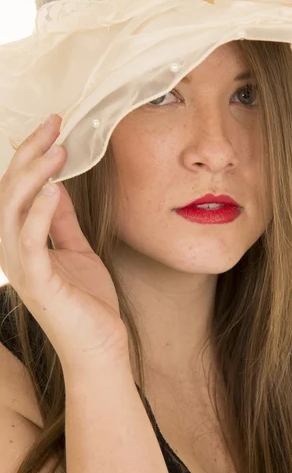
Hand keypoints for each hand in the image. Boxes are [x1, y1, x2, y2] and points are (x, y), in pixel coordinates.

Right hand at [0, 115, 128, 371]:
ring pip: (12, 210)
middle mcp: (13, 251)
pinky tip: (54, 189)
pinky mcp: (38, 283)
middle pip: (9, 192)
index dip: (31, 156)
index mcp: (21, 242)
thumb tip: (54, 187)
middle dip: (29, 154)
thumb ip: (61, 221)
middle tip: (54, 125)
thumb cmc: (88, 302)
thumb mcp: (76, 250)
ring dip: (33, 177)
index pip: (17, 189)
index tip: (55, 128)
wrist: (100, 347)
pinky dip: (39, 213)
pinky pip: (32, 241)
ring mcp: (22, 268)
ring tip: (56, 150)